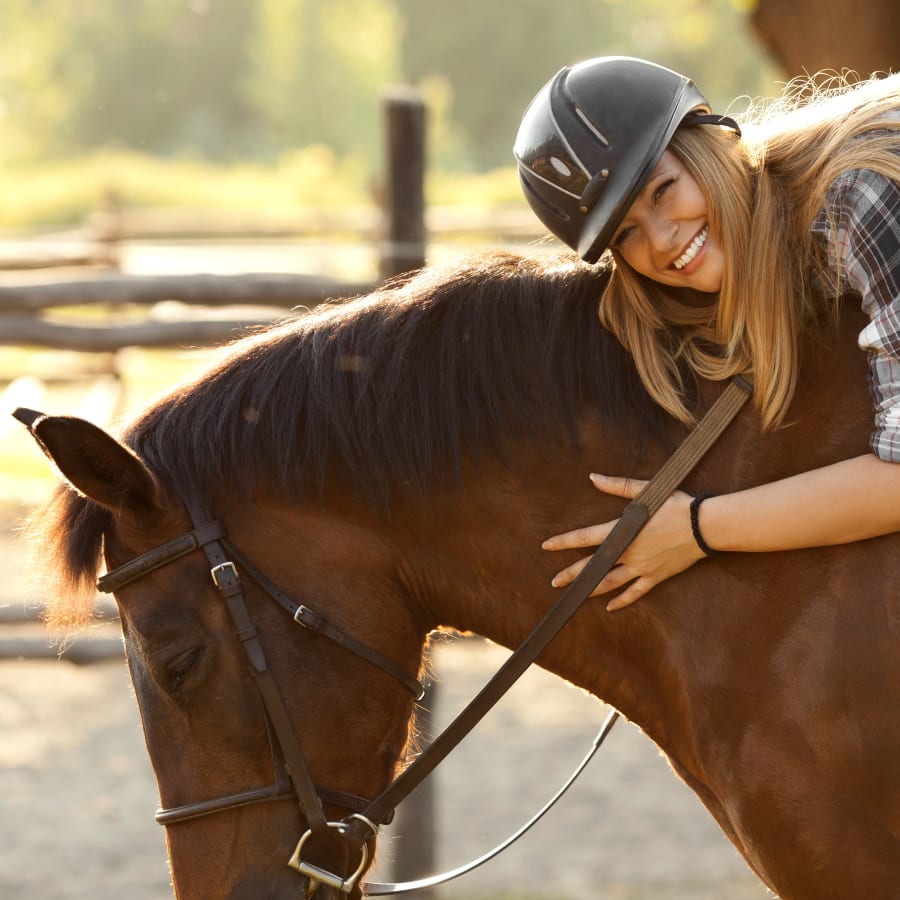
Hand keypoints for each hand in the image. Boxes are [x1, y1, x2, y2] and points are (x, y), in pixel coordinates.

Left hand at [542, 474, 705, 610]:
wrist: (704, 525)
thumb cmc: (675, 505)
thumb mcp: (645, 491)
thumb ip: (617, 485)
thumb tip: (593, 477)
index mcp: (623, 531)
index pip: (586, 538)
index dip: (565, 542)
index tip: (548, 546)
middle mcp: (629, 553)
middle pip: (593, 566)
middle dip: (572, 574)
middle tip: (554, 582)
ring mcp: (642, 567)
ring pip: (611, 583)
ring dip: (591, 589)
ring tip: (575, 596)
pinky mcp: (656, 576)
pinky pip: (636, 592)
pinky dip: (622, 600)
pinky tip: (610, 606)